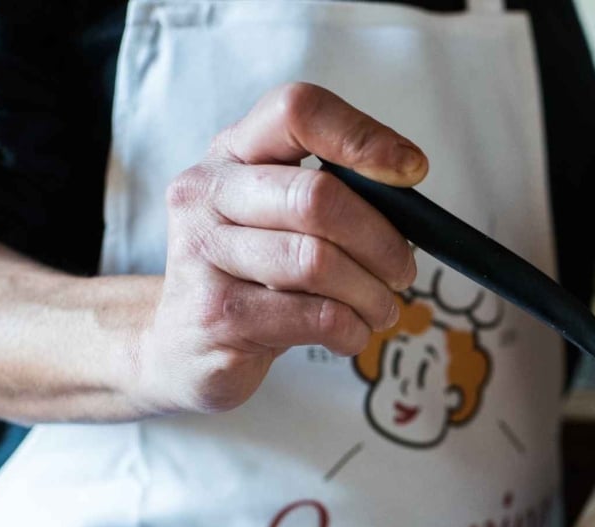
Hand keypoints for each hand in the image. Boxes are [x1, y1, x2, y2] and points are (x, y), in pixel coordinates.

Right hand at [138, 82, 425, 413]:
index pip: (296, 111)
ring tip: (381, 309)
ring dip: (372, 294)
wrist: (182, 347)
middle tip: (402, 270)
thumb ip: (338, 195)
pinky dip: (353, 329)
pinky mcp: (217, 315)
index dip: (362, 136)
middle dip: (382, 241)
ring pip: (319, 262)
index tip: (412, 171)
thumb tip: (408, 184)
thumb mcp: (285, 221)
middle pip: (318, 198)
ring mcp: (203, 254)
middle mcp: (206, 192)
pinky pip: (316, 316)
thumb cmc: (254, 277)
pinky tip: (351, 333)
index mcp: (233, 153)